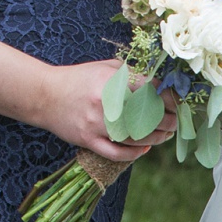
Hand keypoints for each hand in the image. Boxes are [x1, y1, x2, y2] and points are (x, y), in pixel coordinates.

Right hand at [25, 58, 178, 161]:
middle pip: (148, 118)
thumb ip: (131, 73)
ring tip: (164, 135)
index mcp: (111, 82)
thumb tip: (159, 83)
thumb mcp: (105, 68)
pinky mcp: (88, 140)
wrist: (44, 95)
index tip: (178, 104)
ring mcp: (96, 124)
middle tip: (175, 122)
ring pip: (136, 138)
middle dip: (168, 122)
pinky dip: (134, 153)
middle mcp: (105, 104)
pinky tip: (144, 149)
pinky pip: (117, 153)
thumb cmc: (78, 79)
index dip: (169, 100)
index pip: (150, 92)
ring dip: (156, 138)